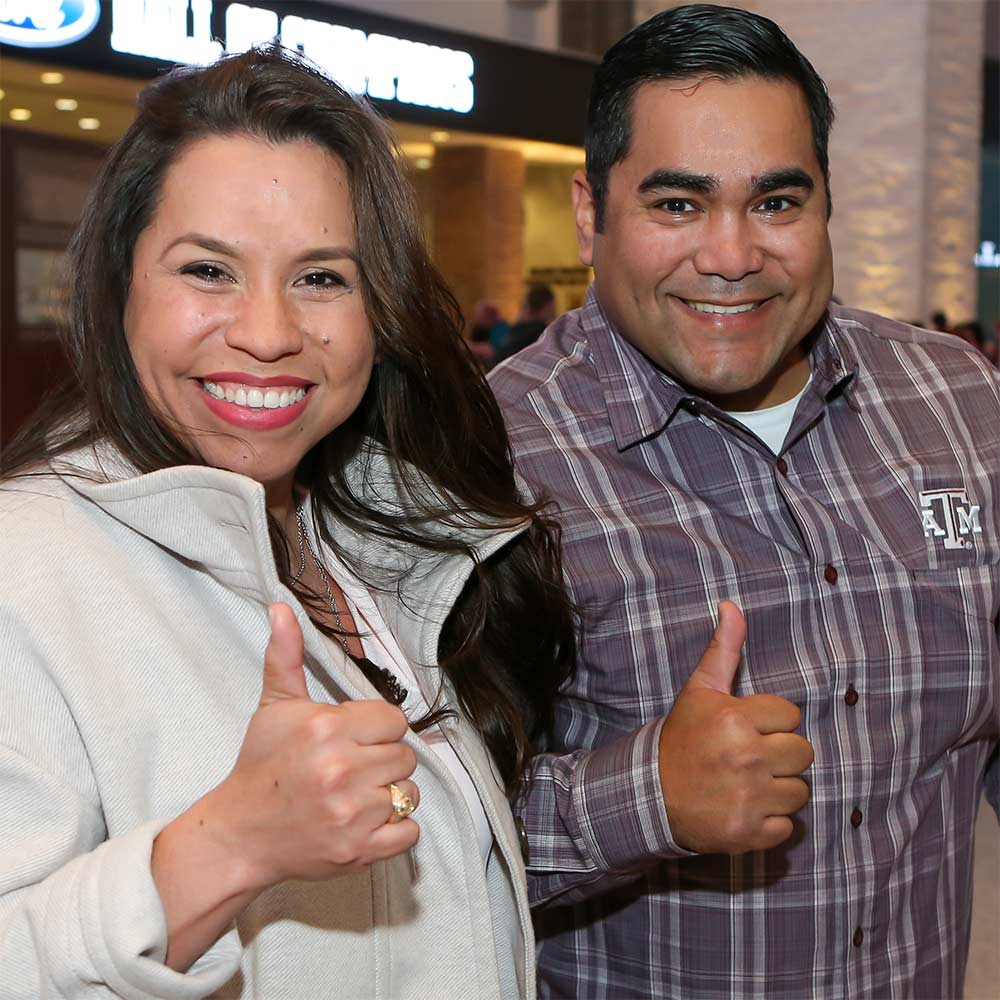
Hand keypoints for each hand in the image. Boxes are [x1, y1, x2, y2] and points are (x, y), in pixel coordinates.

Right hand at [206, 603, 419, 888]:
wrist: (241, 833)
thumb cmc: (261, 765)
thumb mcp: (274, 707)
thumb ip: (286, 656)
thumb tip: (281, 608)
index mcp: (327, 728)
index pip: (394, 720)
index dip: (376, 729)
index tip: (353, 739)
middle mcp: (342, 769)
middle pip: (405, 756)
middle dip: (382, 760)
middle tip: (351, 769)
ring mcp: (351, 812)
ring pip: (410, 792)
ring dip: (389, 795)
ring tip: (355, 795)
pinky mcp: (358, 850)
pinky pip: (409, 832)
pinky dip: (394, 830)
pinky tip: (364, 821)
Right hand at [657, 601, 813, 854]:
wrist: (650, 794)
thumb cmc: (682, 737)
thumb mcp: (700, 690)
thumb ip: (723, 649)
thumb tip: (731, 605)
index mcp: (735, 719)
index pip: (790, 715)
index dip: (770, 721)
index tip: (746, 728)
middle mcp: (746, 758)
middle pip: (803, 753)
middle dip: (781, 754)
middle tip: (751, 756)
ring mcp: (749, 798)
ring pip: (799, 791)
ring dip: (779, 788)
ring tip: (749, 782)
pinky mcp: (749, 833)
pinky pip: (788, 826)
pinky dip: (770, 821)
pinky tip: (746, 807)